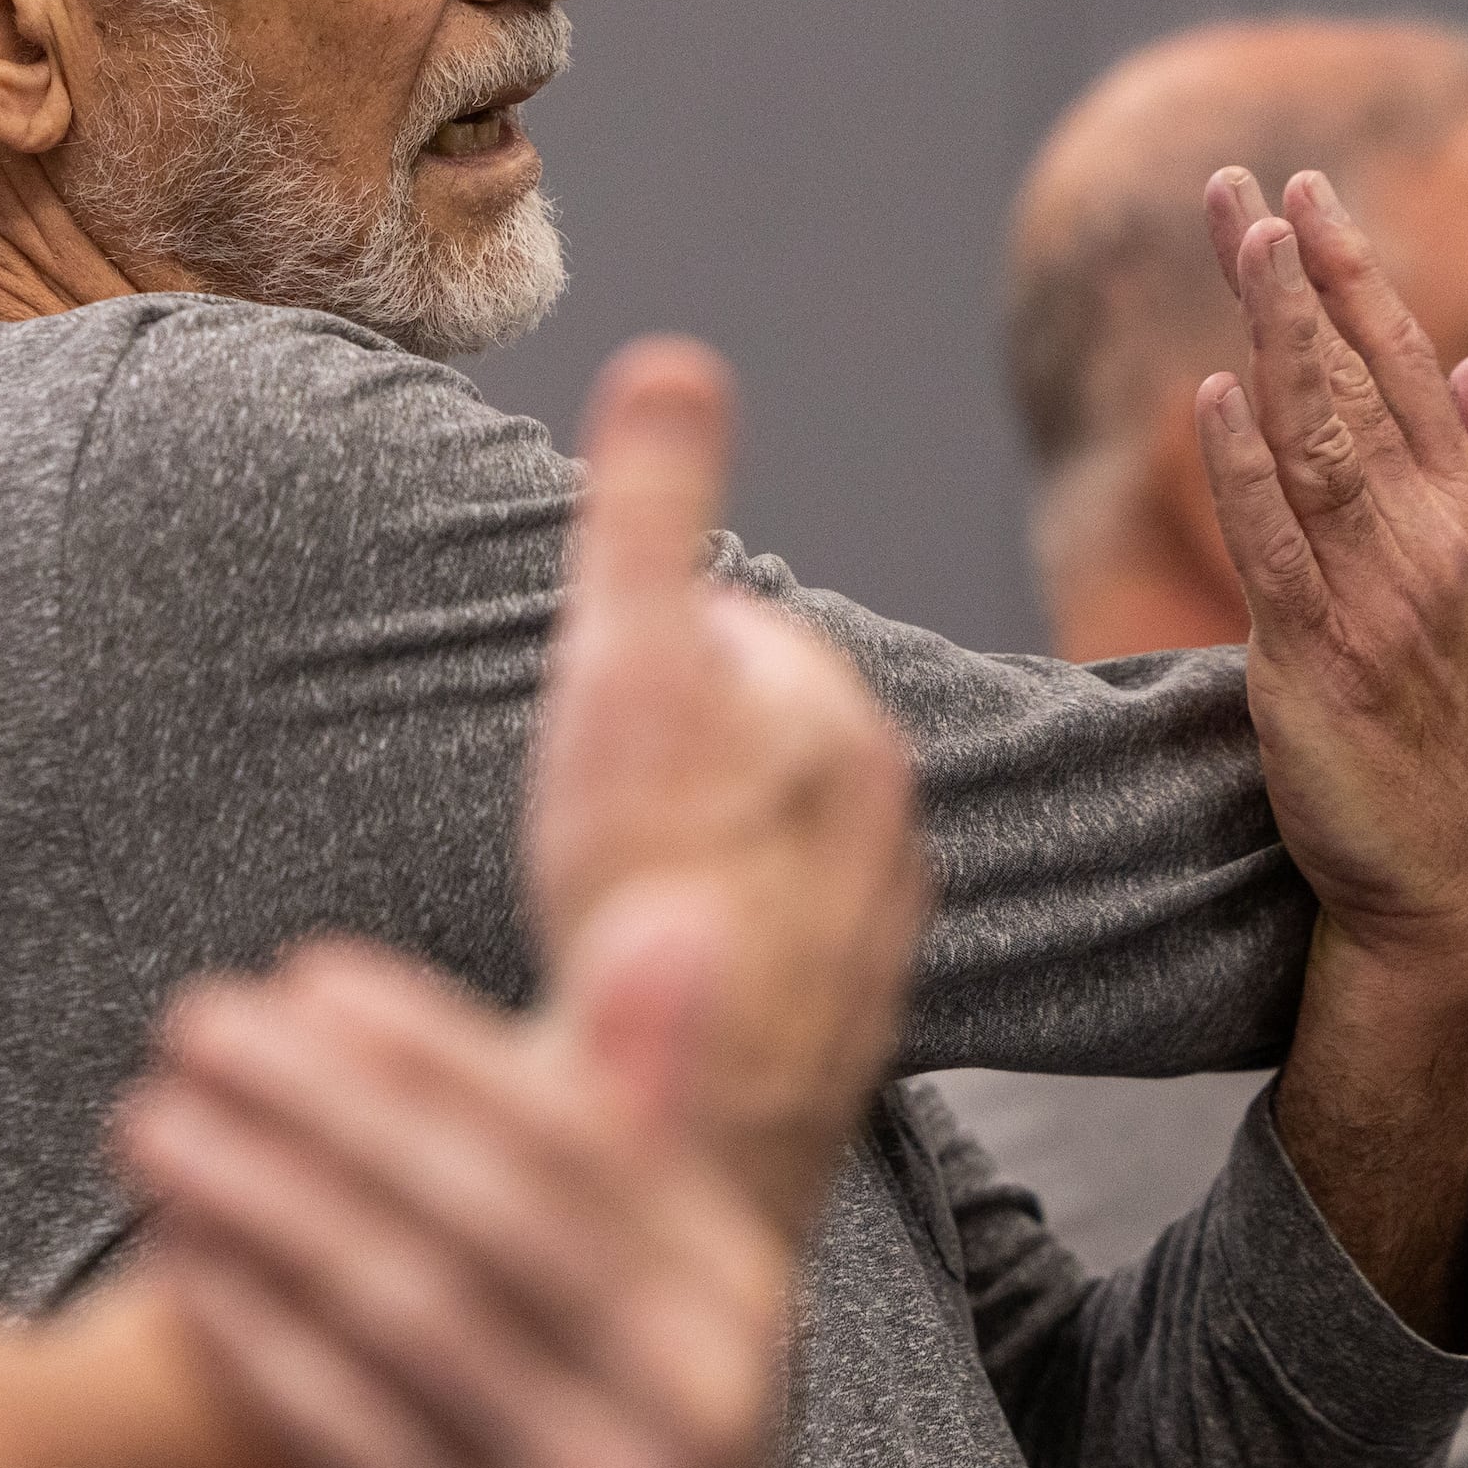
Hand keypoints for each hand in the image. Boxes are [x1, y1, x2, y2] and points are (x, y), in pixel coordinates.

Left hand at [113, 918, 786, 1467]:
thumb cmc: (603, 1451)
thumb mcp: (654, 1292)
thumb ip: (642, 1108)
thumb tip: (673, 919)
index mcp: (733, 1302)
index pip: (571, 1133)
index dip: (428, 1042)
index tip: (304, 975)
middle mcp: (688, 1410)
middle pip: (472, 1214)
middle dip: (317, 1104)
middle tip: (196, 1029)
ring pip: (398, 1321)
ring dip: (255, 1206)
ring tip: (153, 1128)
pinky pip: (346, 1449)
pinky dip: (251, 1348)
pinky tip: (174, 1271)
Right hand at [524, 338, 926, 1240]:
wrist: (690, 1110)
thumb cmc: (643, 875)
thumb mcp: (624, 661)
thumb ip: (648, 510)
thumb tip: (672, 357)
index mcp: (837, 713)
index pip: (716, 637)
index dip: (623, 675)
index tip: (582, 744)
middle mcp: (885, 818)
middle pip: (739, 748)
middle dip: (663, 771)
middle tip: (584, 835)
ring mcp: (870, 928)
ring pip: (755, 854)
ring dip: (686, 868)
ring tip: (609, 912)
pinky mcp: (841, 1029)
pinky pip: (764, 958)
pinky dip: (714, 959)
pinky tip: (655, 988)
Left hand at [1195, 168, 1467, 1341]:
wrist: (1456, 888)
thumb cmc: (1455, 740)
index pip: (1408, 367)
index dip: (1354, 277)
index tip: (1306, 192)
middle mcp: (1436, 545)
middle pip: (1360, 381)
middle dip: (1304, 273)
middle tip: (1248, 181)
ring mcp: (1379, 598)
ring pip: (1319, 439)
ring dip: (1276, 333)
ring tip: (1236, 242)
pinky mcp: (1317, 660)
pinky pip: (1277, 545)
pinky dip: (1247, 466)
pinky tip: (1215, 399)